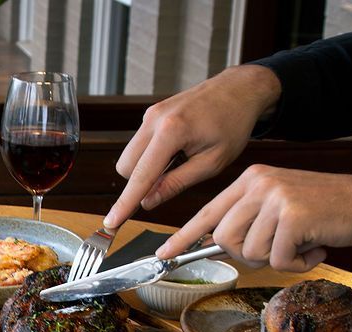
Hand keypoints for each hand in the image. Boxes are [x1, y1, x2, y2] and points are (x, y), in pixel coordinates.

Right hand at [104, 65, 280, 229]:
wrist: (240, 89)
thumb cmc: (233, 124)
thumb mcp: (212, 162)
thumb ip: (176, 183)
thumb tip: (148, 201)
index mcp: (172, 131)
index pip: (141, 176)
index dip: (125, 203)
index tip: (111, 222)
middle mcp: (154, 120)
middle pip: (127, 168)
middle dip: (141, 183)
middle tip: (171, 183)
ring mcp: (150, 115)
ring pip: (130, 157)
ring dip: (146, 169)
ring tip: (180, 162)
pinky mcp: (151, 114)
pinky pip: (139, 145)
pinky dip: (151, 156)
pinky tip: (178, 151)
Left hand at [154, 166, 351, 271]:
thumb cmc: (325, 210)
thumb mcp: (280, 204)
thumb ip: (250, 219)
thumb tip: (220, 245)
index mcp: (251, 180)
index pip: (207, 212)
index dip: (182, 237)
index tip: (163, 254)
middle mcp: (258, 184)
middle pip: (223, 238)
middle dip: (247, 254)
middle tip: (277, 249)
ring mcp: (274, 198)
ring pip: (248, 251)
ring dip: (275, 259)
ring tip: (300, 244)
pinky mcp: (292, 216)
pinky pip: (276, 258)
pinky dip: (296, 263)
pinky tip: (314, 246)